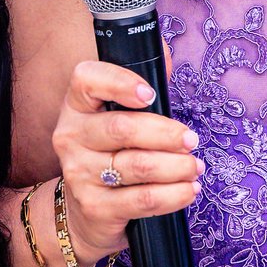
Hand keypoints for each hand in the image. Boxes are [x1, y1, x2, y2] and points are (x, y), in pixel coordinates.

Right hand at [49, 59, 202, 263]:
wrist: (85, 213)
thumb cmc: (111, 154)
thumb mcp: (119, 118)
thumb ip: (143, 87)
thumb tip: (167, 53)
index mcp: (77, 106)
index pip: (87, 79)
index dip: (120, 82)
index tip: (150, 94)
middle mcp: (71, 136)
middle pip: (123, 128)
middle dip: (166, 134)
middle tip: (191, 139)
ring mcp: (80, 174)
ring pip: (138, 166)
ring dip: (177, 166)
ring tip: (194, 166)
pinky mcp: (96, 207)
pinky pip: (143, 199)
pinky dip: (174, 195)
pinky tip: (189, 190)